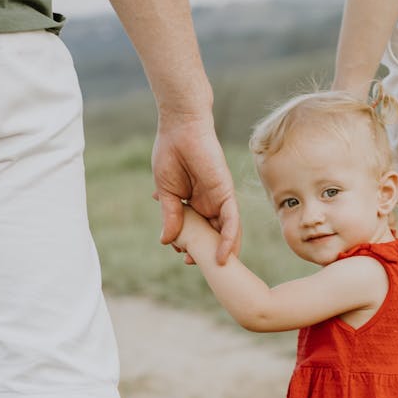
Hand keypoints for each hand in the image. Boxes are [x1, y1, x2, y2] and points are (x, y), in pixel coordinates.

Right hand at [151, 111, 240, 262]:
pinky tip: (223, 256)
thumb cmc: (170, 154)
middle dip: (206, 252)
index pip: (197, 231)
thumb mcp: (166, 192)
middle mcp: (210, 203)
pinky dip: (229, 239)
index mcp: (195, 203)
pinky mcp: (226, 193)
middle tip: (195, 264)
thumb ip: (170, 216)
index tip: (182, 255)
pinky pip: (231, 221)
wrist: (180, 128)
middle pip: (213, 234)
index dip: (191, 245)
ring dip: (221, 252)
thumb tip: (166, 241)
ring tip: (215, 269)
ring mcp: (220, 199)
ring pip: (226, 232)